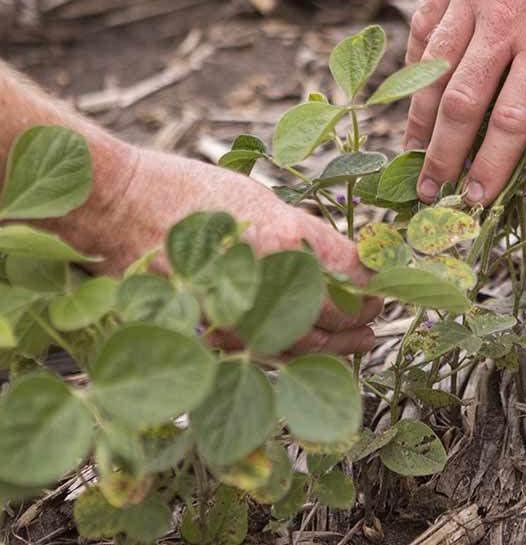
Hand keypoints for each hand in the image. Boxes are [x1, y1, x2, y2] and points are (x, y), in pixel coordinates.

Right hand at [66, 146, 379, 354]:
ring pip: (305, 342)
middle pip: (337, 313)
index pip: (354, 272)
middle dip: (364, 317)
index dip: (377, 283)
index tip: (385, 284)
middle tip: (378, 316)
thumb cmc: (187, 189)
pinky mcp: (214, 328)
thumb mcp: (258, 197)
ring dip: (338, 346)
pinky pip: (263, 351)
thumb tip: (342, 261)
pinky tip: (309, 352)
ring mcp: (241, 309)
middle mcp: (270, 276)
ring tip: (360, 343)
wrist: (121, 206)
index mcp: (287, 235)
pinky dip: (293, 354)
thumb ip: (302, 233)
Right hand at [404, 0, 525, 205]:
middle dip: (443, 155)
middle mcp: (504, 22)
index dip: (492, 165)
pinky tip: (409, 88)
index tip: (476, 198)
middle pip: (463, 103)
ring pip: (433, 68)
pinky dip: (415, 61)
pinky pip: (425, 23)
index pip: (512, 119)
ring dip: (419, 117)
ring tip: (408, 153)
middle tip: (429, 192)